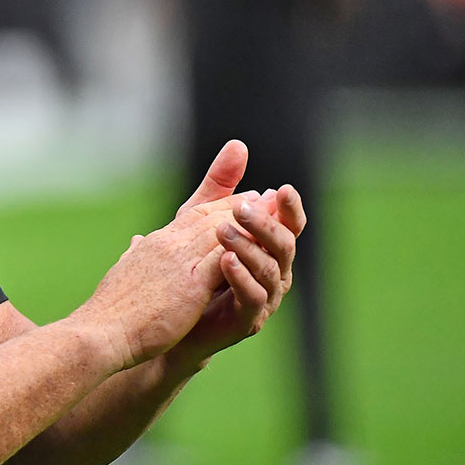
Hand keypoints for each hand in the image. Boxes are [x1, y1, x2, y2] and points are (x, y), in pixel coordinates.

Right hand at [76, 141, 252, 369]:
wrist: (102, 330)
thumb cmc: (110, 309)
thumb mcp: (124, 271)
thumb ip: (135, 255)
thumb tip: (136, 242)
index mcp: (154, 244)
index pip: (192, 215)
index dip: (220, 205)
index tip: (241, 200)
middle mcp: (167, 244)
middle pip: (211, 216)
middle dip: (241, 206)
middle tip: (267, 199)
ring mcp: (178, 261)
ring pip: (221, 232)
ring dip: (250, 223)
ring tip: (274, 217)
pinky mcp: (190, 284)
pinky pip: (223, 260)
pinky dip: (244, 250)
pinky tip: (263, 249)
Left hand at [168, 183, 305, 367]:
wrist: (174, 318)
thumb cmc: (193, 264)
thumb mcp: (201, 219)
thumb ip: (220, 186)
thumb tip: (238, 144)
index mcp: (269, 247)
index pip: (289, 224)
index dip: (290, 208)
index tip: (282, 190)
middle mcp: (275, 271)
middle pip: (284, 244)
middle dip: (265, 224)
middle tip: (243, 207)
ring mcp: (266, 297)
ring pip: (269, 270)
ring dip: (249, 247)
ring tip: (224, 231)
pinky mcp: (249, 319)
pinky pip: (252, 297)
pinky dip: (241, 277)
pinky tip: (226, 261)